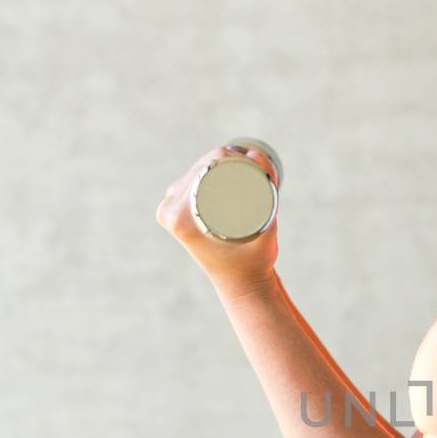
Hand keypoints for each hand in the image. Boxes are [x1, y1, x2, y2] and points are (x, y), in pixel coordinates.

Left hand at [154, 144, 279, 297]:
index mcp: (180, 215)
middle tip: (260, 172)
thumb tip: (254, 153)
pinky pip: (198, 176)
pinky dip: (217, 171)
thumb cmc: (253, 260)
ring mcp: (171, 207)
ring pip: (202, 167)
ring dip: (226, 164)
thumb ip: (266, 189)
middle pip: (205, 163)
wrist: (242, 284)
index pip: (211, 163)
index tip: (259, 168)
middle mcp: (170, 209)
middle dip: (234, 159)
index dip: (237, 157)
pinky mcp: (177, 207)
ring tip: (251, 175)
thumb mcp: (266, 225)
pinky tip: (233, 174)